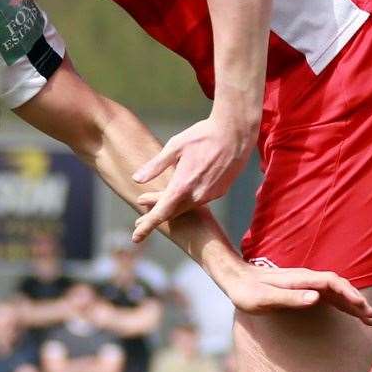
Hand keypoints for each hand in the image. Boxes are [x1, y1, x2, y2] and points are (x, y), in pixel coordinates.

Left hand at [131, 114, 253, 241]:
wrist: (235, 134)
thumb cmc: (203, 136)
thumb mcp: (175, 147)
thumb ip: (155, 166)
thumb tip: (136, 179)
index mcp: (183, 185)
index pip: (161, 213)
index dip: (147, 226)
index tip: (135, 237)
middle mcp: (198, 195)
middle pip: (172, 212)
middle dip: (155, 217)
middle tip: (139, 221)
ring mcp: (211, 195)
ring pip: (186, 207)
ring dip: (171, 206)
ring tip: (156, 203)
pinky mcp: (220, 191)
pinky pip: (199, 200)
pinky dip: (186, 200)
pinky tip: (181, 193)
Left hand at [224, 263, 371, 325]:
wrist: (233, 277)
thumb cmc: (247, 291)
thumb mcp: (264, 298)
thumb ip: (290, 298)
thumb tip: (316, 297)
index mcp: (300, 279)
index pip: (331, 283)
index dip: (349, 294)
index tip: (362, 307)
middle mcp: (304, 278)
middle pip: (338, 285)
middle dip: (357, 300)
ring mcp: (303, 282)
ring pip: (334, 290)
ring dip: (351, 302)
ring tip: (368, 318)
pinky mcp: (300, 287)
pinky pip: (326, 293)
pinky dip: (340, 301)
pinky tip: (347, 310)